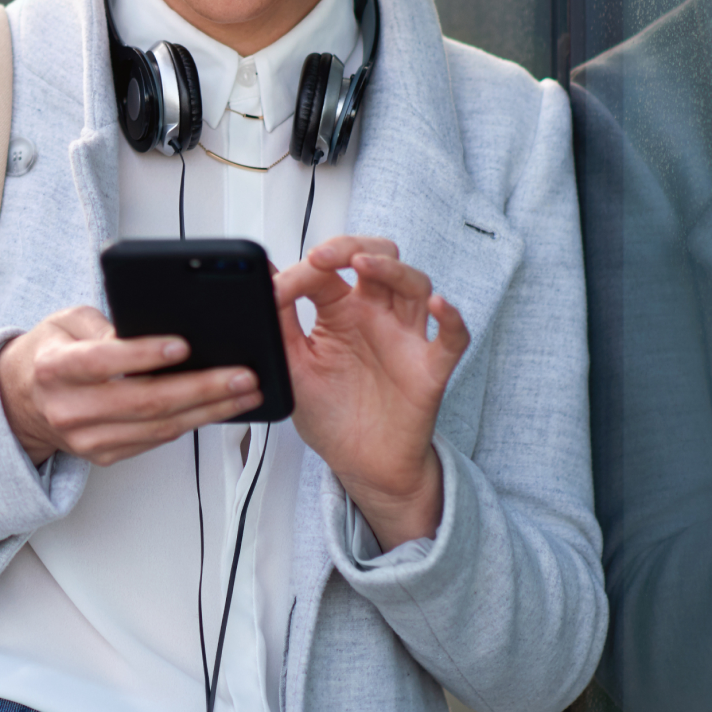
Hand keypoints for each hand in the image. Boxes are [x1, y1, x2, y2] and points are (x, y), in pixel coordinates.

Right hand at [0, 306, 260, 466]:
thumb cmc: (51, 353)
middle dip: (200, 388)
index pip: (102, 361)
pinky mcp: (104, 455)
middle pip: (143, 402)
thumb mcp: (67, 321)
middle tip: (241, 375)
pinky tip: (217, 409)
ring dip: (208, 411)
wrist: (22, 401)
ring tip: (244, 393)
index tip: (183, 346)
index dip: (143, 355)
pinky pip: (156, 442)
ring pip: (158, 428)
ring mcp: (87, 438)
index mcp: (55, 367)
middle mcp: (69, 407)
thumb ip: (104, 323)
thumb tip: (152, 332)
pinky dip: (191, 424)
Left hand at [276, 236, 469, 548]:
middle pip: (377, 258)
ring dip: (391, 269)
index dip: (304, 269)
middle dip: (351, 247)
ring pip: (414, 284)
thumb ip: (277, 323)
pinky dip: (452, 318)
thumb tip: (259, 280)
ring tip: (363, 265)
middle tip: (323, 257)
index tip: (277, 288)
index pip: (327, 271)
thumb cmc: (332, 414)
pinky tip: (440, 306)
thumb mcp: (292, 367)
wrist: (360, 464)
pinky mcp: (430, 368)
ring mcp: (405, 338)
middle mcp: (375, 316)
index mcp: (339, 311)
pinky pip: (452, 337)